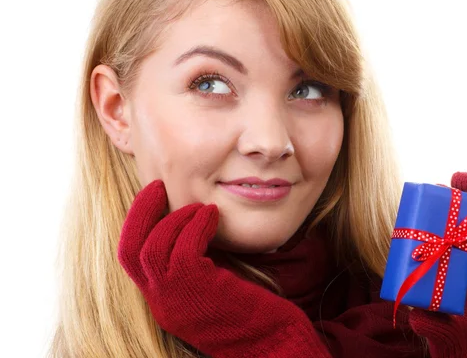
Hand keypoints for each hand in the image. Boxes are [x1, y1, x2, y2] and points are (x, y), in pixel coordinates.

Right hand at [117, 180, 329, 357]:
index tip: (154, 195)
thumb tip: (192, 221)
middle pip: (129, 252)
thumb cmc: (253, 312)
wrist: (274, 346)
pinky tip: (213, 216)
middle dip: (140, 213)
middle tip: (157, 186)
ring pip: (154, 249)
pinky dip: (196, 225)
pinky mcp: (200, 294)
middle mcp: (163, 305)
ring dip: (177, 218)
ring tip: (201, 209)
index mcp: (164, 301)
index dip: (137, 222)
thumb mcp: (214, 285)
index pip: (131, 259)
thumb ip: (196, 261)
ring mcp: (178, 302)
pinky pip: (185, 250)